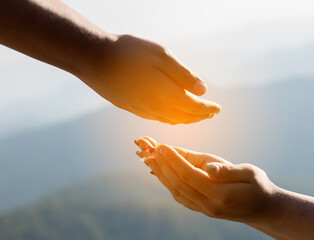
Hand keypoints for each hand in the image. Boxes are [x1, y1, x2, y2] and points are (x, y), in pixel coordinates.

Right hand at [81, 35, 220, 124]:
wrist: (94, 59)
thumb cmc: (129, 53)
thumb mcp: (162, 56)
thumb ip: (184, 76)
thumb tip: (202, 90)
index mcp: (167, 96)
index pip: (194, 108)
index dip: (208, 109)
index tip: (218, 109)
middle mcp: (156, 108)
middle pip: (184, 118)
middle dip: (200, 116)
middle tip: (211, 113)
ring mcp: (143, 110)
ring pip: (171, 120)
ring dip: (186, 119)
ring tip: (196, 114)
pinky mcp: (133, 108)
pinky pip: (158, 118)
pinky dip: (172, 118)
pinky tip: (173, 112)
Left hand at [134, 136, 277, 222]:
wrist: (264, 209)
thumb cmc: (259, 186)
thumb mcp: (250, 173)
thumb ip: (228, 171)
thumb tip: (209, 168)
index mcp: (221, 195)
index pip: (190, 175)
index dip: (174, 160)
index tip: (162, 145)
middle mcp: (209, 205)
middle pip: (178, 184)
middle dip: (162, 166)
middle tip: (149, 149)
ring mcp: (204, 210)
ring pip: (176, 192)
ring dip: (161, 175)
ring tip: (149, 159)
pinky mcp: (202, 209)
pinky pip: (180, 196)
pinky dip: (168, 184)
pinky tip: (161, 173)